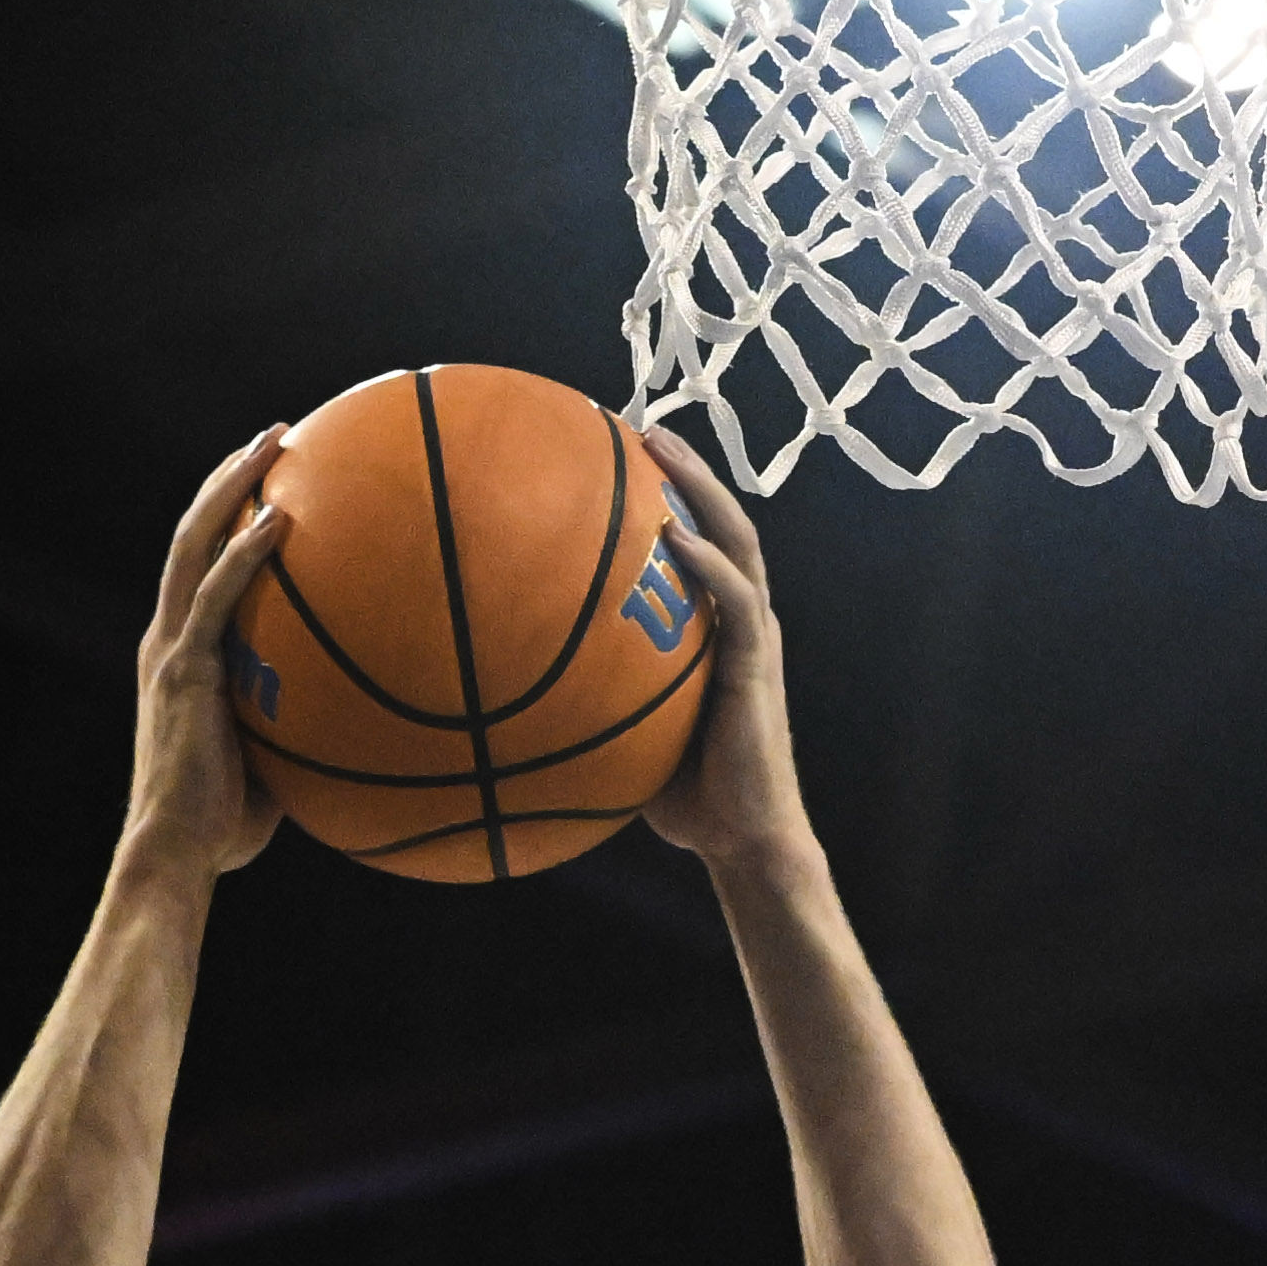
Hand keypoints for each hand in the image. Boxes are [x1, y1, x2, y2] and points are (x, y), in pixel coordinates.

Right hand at [124, 437, 286, 882]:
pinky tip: (280, 517)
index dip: (224, 521)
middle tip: (274, 437)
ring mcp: (170, 651)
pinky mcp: (183, 670)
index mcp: (177, 659)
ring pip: (194, 545)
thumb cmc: (219, 833)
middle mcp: (165, 641)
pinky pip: (217, 597)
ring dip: (232, 487)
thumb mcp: (268, 771)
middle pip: (190, 536)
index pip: (197, 572)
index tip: (266, 485)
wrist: (173, 857)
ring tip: (273, 442)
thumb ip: (300, 733)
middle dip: (228, 479)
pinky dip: (245, 553)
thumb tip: (361, 728)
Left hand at [631, 419, 815, 877]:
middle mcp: (739, 620)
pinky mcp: (757, 666)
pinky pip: (736, 603)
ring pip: (736, 541)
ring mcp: (754, 639)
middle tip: (632, 425)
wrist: (742, 840)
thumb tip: (508, 698)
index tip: (615, 458)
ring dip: (699, 490)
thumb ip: (588, 704)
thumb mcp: (622, 739)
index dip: (663, 498)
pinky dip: (709, 566)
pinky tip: (676, 540)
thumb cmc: (683, 799)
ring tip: (659, 448)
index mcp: (713, 630)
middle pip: (718, 520)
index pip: (694, 544)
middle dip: (681, 468)